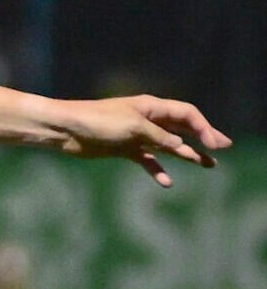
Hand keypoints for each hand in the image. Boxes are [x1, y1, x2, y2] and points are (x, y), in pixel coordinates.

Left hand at [55, 95, 231, 186]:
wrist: (65, 130)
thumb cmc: (98, 122)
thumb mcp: (134, 128)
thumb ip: (158, 137)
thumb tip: (179, 145)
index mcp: (152, 107)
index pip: (186, 114)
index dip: (204, 127)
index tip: (216, 143)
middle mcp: (147, 119)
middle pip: (181, 128)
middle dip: (203, 138)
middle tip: (222, 149)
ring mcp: (136, 135)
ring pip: (168, 146)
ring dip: (187, 154)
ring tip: (209, 165)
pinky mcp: (123, 149)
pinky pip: (146, 160)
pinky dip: (157, 169)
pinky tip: (167, 182)